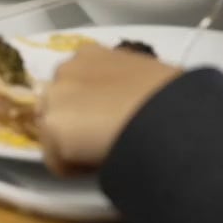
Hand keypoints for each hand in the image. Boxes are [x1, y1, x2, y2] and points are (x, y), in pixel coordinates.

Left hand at [37, 44, 181, 175]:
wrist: (166, 113)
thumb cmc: (170, 96)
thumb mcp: (145, 76)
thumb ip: (123, 84)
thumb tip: (125, 103)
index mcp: (91, 53)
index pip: (75, 82)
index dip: (88, 104)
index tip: (106, 120)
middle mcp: (66, 68)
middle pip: (56, 104)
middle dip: (73, 122)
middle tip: (100, 140)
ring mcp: (55, 96)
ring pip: (52, 132)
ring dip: (71, 146)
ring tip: (102, 155)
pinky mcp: (53, 127)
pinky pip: (56, 160)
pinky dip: (74, 169)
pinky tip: (99, 165)